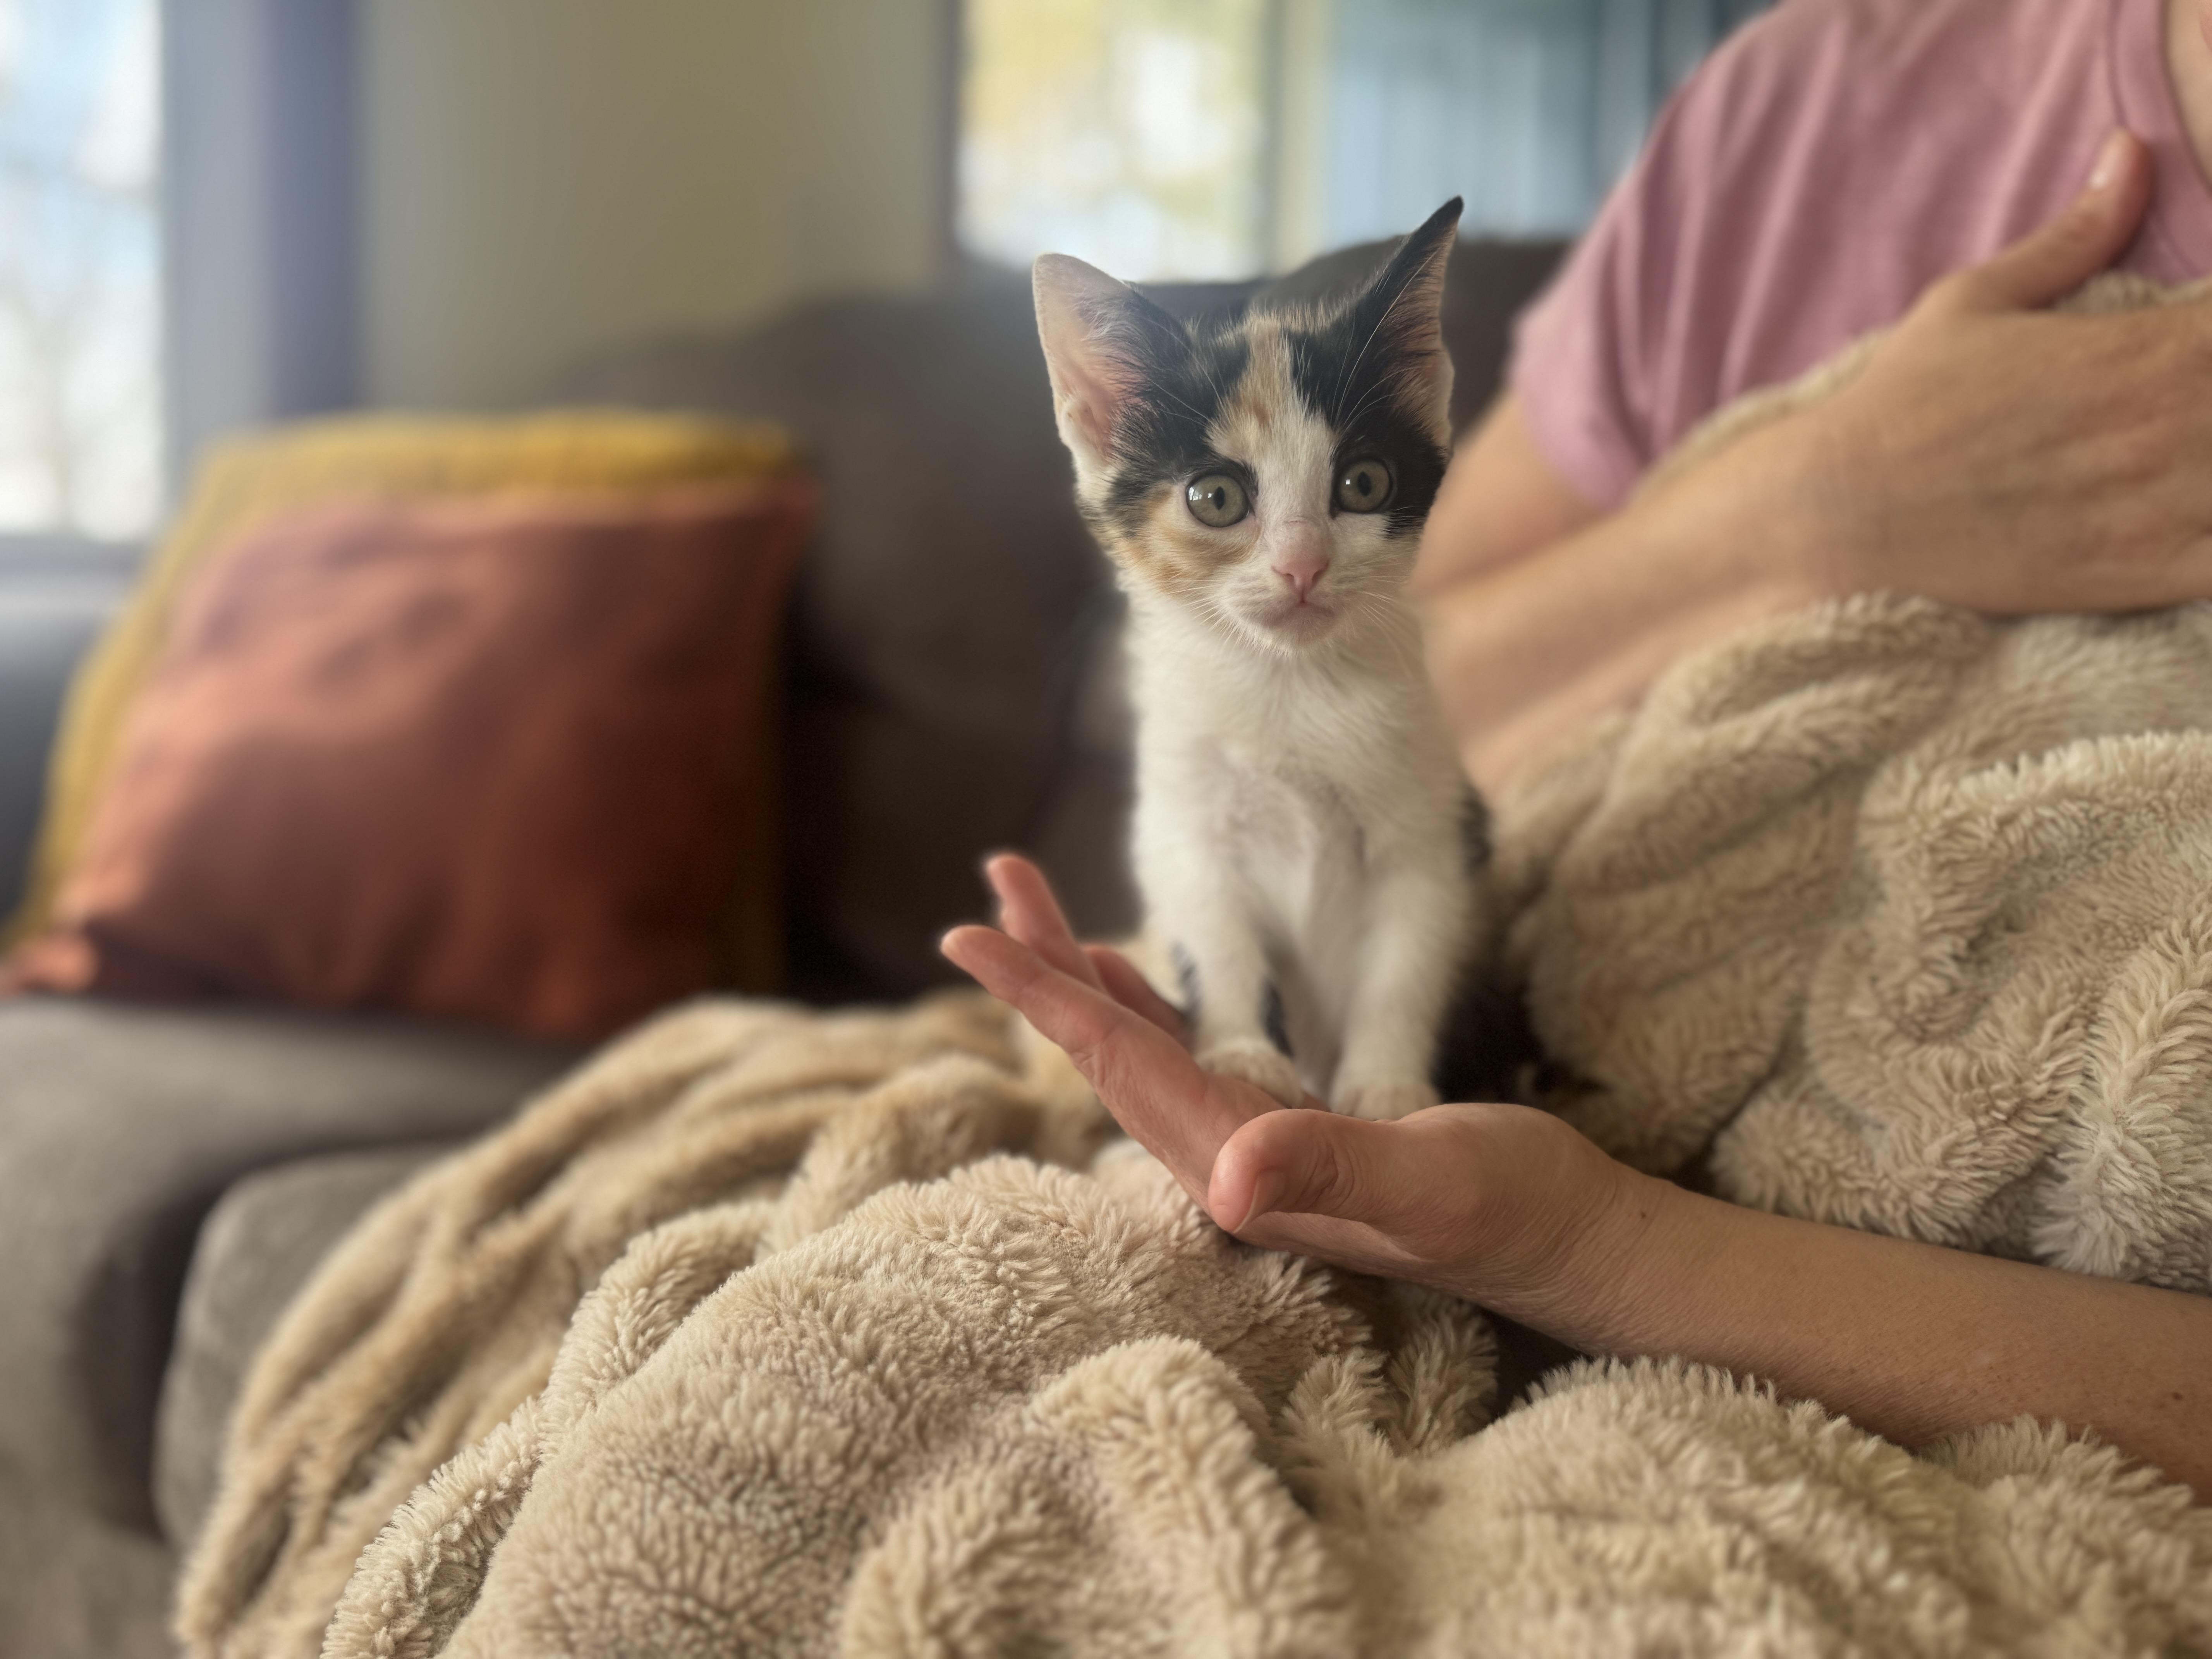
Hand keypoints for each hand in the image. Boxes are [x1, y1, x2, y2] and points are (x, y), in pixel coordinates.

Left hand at [941, 854, 1652, 1323]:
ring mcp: (1249, 1140)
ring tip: (1026, 909)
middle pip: (1106, 1050)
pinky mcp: (1282, 1123)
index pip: (1119, 1066)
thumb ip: (1336, 1172)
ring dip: (1079, 978)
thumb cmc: (1510, 1212)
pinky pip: (1188, 1054)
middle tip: (990, 888)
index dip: (1044, 998)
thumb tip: (1229, 1177)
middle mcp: (1225, 1155)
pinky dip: (1143, 1003)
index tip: (970, 935)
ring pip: (1138, 1047)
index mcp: (1239, 1163)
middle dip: (1042, 969)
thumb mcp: (1432, 1187)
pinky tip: (1115, 969)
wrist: (1560, 1240)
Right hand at [1790, 129, 2211, 613]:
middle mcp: (2166, 424)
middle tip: (2185, 403)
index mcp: (2139, 351)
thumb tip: (2133, 149)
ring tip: (2190, 447)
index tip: (2195, 342)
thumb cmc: (1901, 408)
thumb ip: (2074, 235)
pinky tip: (2203, 512)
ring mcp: (2162, 506)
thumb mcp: (1973, 302)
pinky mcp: (2146, 576)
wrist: (1839, 518)